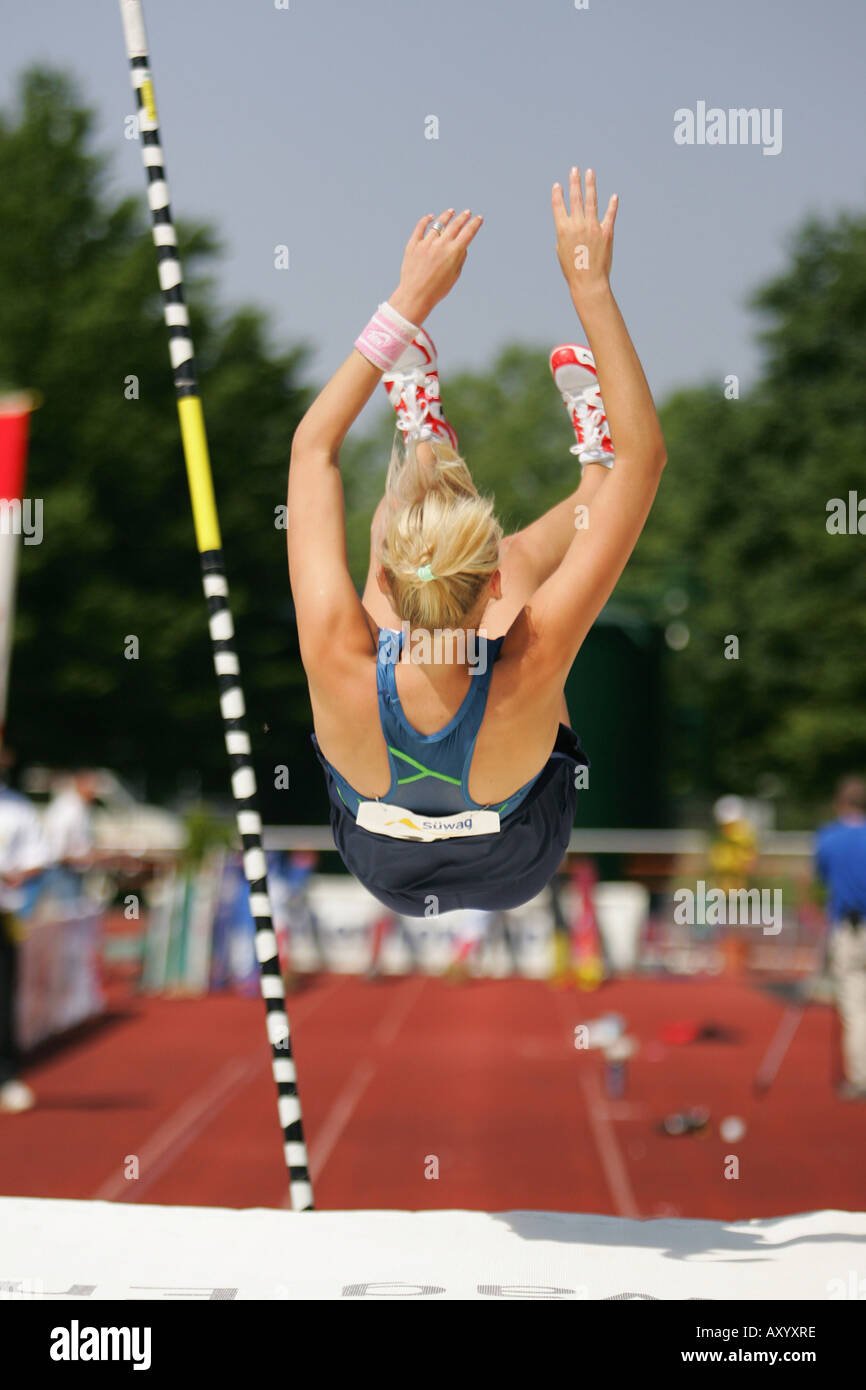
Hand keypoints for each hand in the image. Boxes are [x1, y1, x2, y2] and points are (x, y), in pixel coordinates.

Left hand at [389, 208, 483, 324]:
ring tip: (451, 212)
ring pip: (438, 223)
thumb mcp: (454, 275)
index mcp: (453, 253)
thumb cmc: (437, 289)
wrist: (415, 296)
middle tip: (467, 212)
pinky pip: (420, 228)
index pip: (468, 233)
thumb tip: (462, 244)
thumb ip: (460, 258)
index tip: (479, 218)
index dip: (475, 224)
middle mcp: (440, 245)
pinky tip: (430, 217)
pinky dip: (426, 220)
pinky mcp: (413, 244)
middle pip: (455, 225)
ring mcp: (426, 243)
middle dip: (463, 217)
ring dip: (446, 216)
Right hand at [552, 168, 617, 301]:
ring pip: (591, 200)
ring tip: (590, 172)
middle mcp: (577, 225)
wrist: (589, 282)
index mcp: (563, 230)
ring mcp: (593, 227)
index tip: (558, 185)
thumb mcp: (562, 252)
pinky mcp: (606, 232)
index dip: (557, 194)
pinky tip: (614, 196)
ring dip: (590, 185)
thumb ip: (564, 235)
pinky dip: (612, 205)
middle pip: (575, 198)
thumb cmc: (573, 270)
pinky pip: (610, 214)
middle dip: (574, 182)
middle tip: (574, 169)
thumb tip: (569, 226)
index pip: (559, 206)